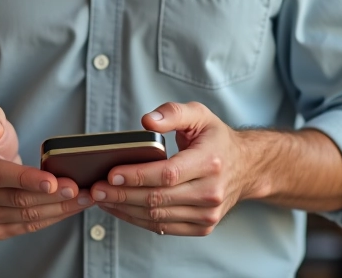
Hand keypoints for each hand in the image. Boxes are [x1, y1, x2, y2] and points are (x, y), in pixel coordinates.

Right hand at [0, 104, 93, 239]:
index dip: (26, 179)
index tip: (53, 182)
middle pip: (16, 199)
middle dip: (52, 195)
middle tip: (80, 188)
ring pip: (25, 216)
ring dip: (59, 209)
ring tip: (85, 198)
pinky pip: (27, 226)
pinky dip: (53, 217)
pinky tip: (72, 207)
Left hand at [91, 102, 250, 236]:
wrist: (246, 167)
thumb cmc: (216, 139)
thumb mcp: (200, 114)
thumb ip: (173, 113)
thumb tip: (147, 122)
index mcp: (210, 162)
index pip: (168, 173)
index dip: (137, 175)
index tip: (111, 173)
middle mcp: (211, 191)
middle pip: (158, 198)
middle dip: (122, 194)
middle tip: (96, 189)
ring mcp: (208, 213)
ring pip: (157, 217)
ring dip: (125, 209)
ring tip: (102, 198)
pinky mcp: (203, 226)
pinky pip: (163, 227)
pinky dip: (137, 220)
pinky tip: (120, 208)